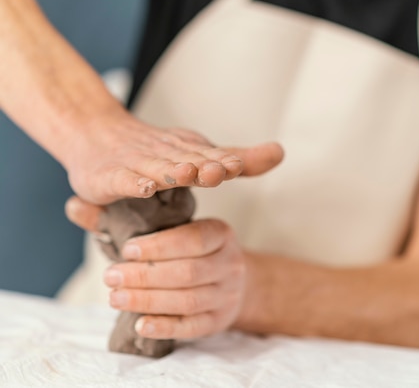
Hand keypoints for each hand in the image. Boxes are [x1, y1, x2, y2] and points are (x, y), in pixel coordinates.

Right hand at [65, 106, 283, 203]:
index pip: (211, 156)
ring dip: (173, 170)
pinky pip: (123, 180)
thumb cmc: (154, 149)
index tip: (240, 166)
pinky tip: (144, 187)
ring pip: (158, 168)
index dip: (225, 161)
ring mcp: (137, 164)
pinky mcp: (111, 176)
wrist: (96, 133)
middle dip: (206, 166)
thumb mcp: (197, 152)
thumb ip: (235, 157)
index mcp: (187, 151)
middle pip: (188, 160)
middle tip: (223, 170)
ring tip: (188, 173)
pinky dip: (133, 183)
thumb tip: (280, 152)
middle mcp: (165, 154)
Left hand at [66, 200, 247, 339]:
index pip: (193, 238)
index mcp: (219, 232)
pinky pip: (192, 327)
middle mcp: (229, 263)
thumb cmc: (188, 248)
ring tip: (115, 297)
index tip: (127, 250)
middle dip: (146, 276)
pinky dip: (165, 326)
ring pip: (188, 300)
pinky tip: (139, 324)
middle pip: (188, 272)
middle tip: (111, 276)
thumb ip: (121, 217)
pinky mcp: (219, 321)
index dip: (160, 246)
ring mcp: (226, 294)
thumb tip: (74, 205)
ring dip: (149, 300)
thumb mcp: (167, 227)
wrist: (229, 280)